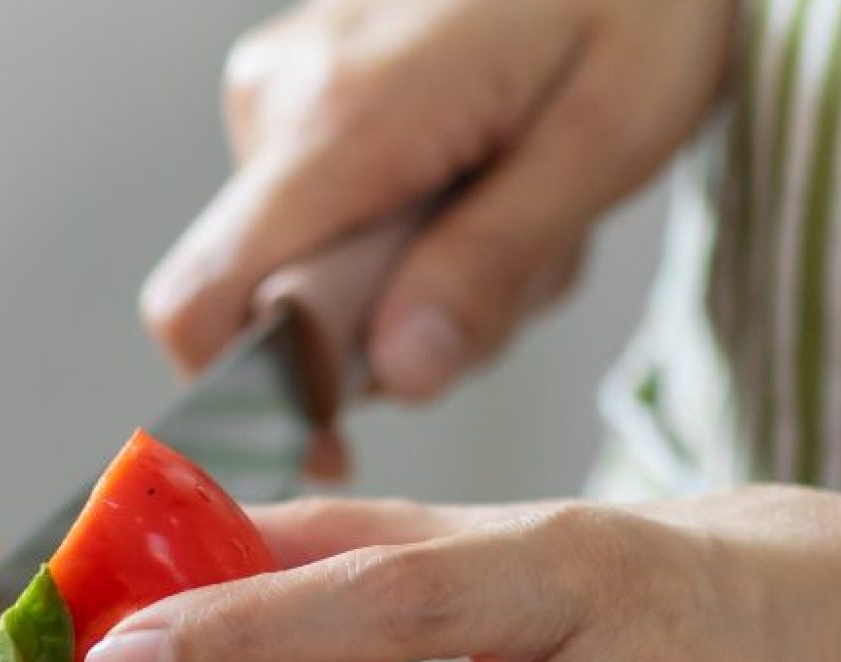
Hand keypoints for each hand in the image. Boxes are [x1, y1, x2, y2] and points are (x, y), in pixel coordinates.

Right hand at [141, 0, 730, 403]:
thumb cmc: (637, 5)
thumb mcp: (608, 141)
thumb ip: (496, 263)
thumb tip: (396, 375)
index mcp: (343, 114)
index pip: (203, 300)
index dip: (249, 398)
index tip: (342, 440)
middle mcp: (283, 93)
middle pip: (273, 297)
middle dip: (394, 327)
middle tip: (521, 266)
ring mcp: (284, 84)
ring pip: (309, 262)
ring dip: (422, 277)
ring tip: (523, 198)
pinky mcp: (301, 88)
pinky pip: (327, 212)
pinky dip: (415, 229)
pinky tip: (490, 171)